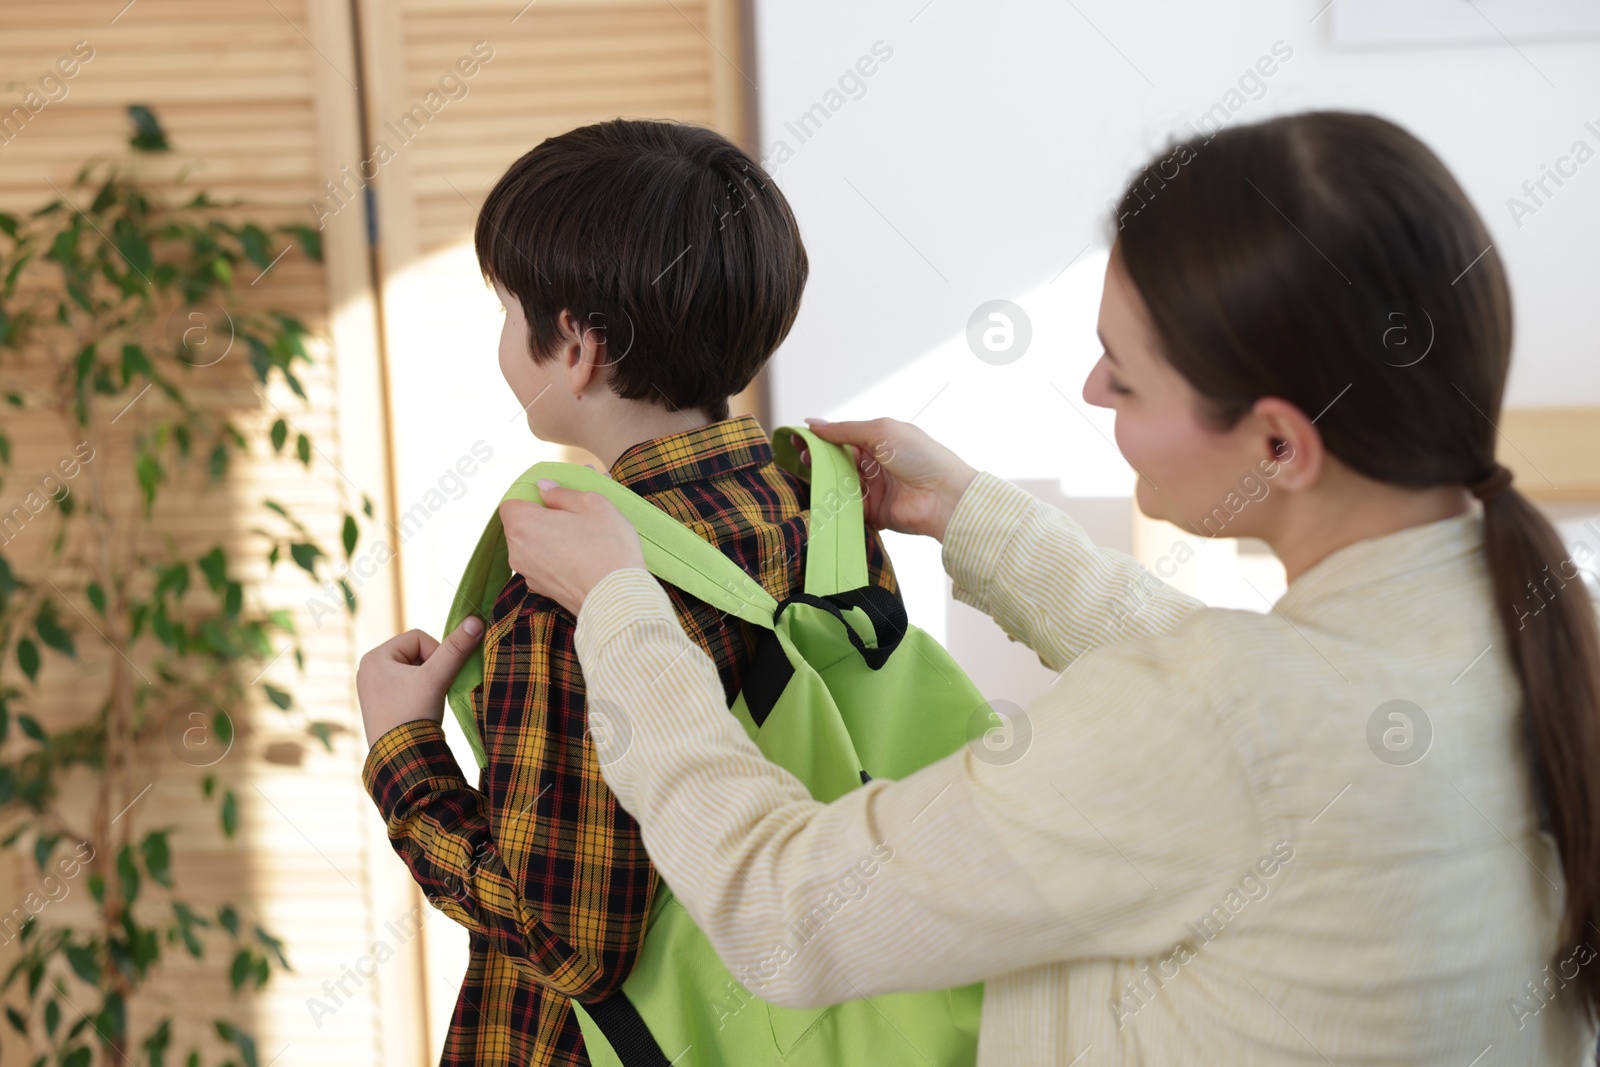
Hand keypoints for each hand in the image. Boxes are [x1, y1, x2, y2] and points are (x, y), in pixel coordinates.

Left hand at [357, 617, 484, 747]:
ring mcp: (373, 688)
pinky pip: (407, 686)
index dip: (437, 654)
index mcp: (374, 657)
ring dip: (428, 682)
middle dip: (431, 670)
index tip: (439, 678)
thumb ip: (456, 648)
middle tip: (433, 691)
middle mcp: (368, 669)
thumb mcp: (436, 678)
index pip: (419, 638)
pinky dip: (420, 694)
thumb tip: (475, 620)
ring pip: (414, 670)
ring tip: (426, 702)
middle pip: (415, 654)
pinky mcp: (380, 703)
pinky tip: (420, 710)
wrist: (401, 759)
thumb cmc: (414, 714)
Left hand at [500, 480, 645, 616]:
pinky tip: (586, 554)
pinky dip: (560, 556)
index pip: (512, 502)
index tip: (556, 497)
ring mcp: (529, 574)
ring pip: (537, 545)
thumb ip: (562, 493)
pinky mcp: (544, 589)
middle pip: (524, 524)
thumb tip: (544, 487)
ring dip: (555, 536)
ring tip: (588, 532)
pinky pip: (546, 564)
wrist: (618, 599)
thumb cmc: (606, 548)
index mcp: (523, 525)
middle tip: (579, 510)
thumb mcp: (592, 505)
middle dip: (547, 515)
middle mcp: (518, 551)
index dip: (532, 497)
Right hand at [799, 417, 977, 540]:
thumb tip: (813, 423)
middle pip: (837, 461)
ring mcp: (874, 488)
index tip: (798, 438)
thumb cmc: (920, 456)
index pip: (842, 437)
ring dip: (824, 481)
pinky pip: (848, 507)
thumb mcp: (881, 432)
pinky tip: (821, 498)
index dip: (820, 438)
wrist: (943, 496)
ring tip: (810, 476)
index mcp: (879, 440)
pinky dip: (836, 503)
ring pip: (839, 484)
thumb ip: (845, 430)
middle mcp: (875, 464)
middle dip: (818, 459)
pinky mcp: (873, 512)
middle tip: (801, 458)